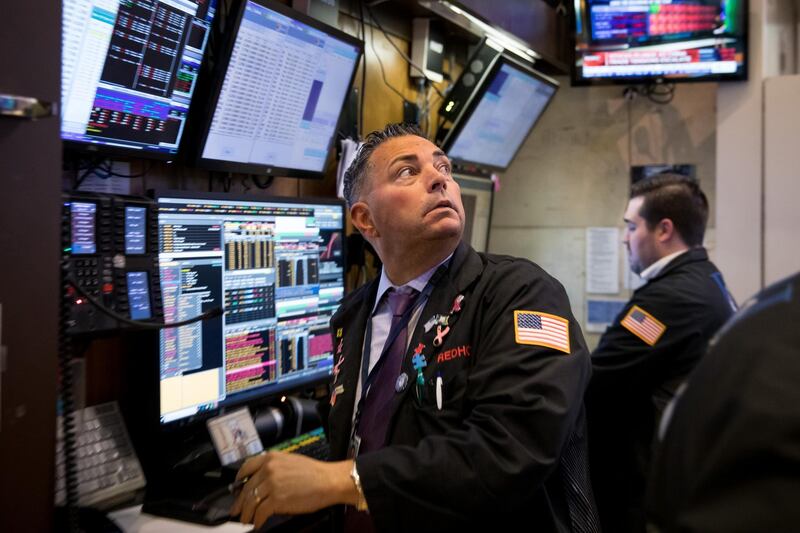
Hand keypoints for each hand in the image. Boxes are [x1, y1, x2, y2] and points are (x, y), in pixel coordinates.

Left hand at [230, 452, 354, 527]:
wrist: (328, 481)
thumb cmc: (315, 473)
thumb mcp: (290, 461)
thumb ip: (274, 468)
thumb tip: (261, 481)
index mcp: (271, 458)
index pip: (246, 467)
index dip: (239, 480)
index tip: (236, 488)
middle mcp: (269, 469)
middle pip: (246, 488)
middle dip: (240, 502)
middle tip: (236, 510)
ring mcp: (271, 484)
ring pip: (250, 502)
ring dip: (247, 514)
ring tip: (246, 520)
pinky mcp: (276, 499)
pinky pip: (260, 512)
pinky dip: (257, 521)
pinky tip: (258, 524)